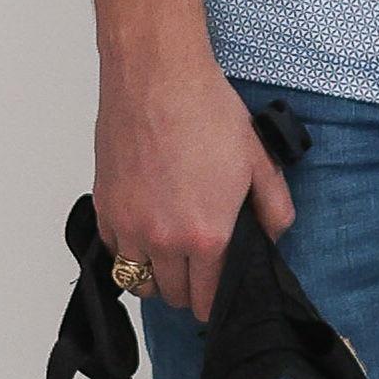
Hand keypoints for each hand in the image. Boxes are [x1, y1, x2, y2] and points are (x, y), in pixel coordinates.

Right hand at [89, 48, 293, 320]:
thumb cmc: (207, 112)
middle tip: (200, 265)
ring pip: (138, 280)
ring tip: (171, 253)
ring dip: (156, 275)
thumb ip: (274, 209)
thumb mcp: (259, 161)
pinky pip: (114, 251)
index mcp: (207, 237)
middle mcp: (163, 241)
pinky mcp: (104, 207)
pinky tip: (146, 229)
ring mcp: (128, 226)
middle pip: (173, 296)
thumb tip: (272, 237)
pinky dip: (129, 250)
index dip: (216, 302)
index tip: (219, 293)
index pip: (207, 300)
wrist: (157, 76)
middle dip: (189, 288)